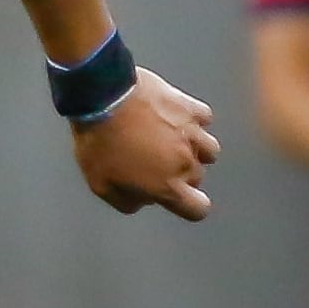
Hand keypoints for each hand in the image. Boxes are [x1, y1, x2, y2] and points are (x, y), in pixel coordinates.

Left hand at [72, 69, 219, 220]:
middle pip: (197, 177)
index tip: (180, 199)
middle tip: (154, 162)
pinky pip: (204, 119)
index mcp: (167, 186)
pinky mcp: (190, 108)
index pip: (198, 208)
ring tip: (172, 141)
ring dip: (194, 149)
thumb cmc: (99, 142)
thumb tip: (144, 201)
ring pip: (209, 150)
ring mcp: (191, 134)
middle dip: (180, 174)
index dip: (191, 206)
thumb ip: (127, 201)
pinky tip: (175, 118)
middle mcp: (185, 163)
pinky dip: (193, 120)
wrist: (102, 98)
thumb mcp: (101, 185)